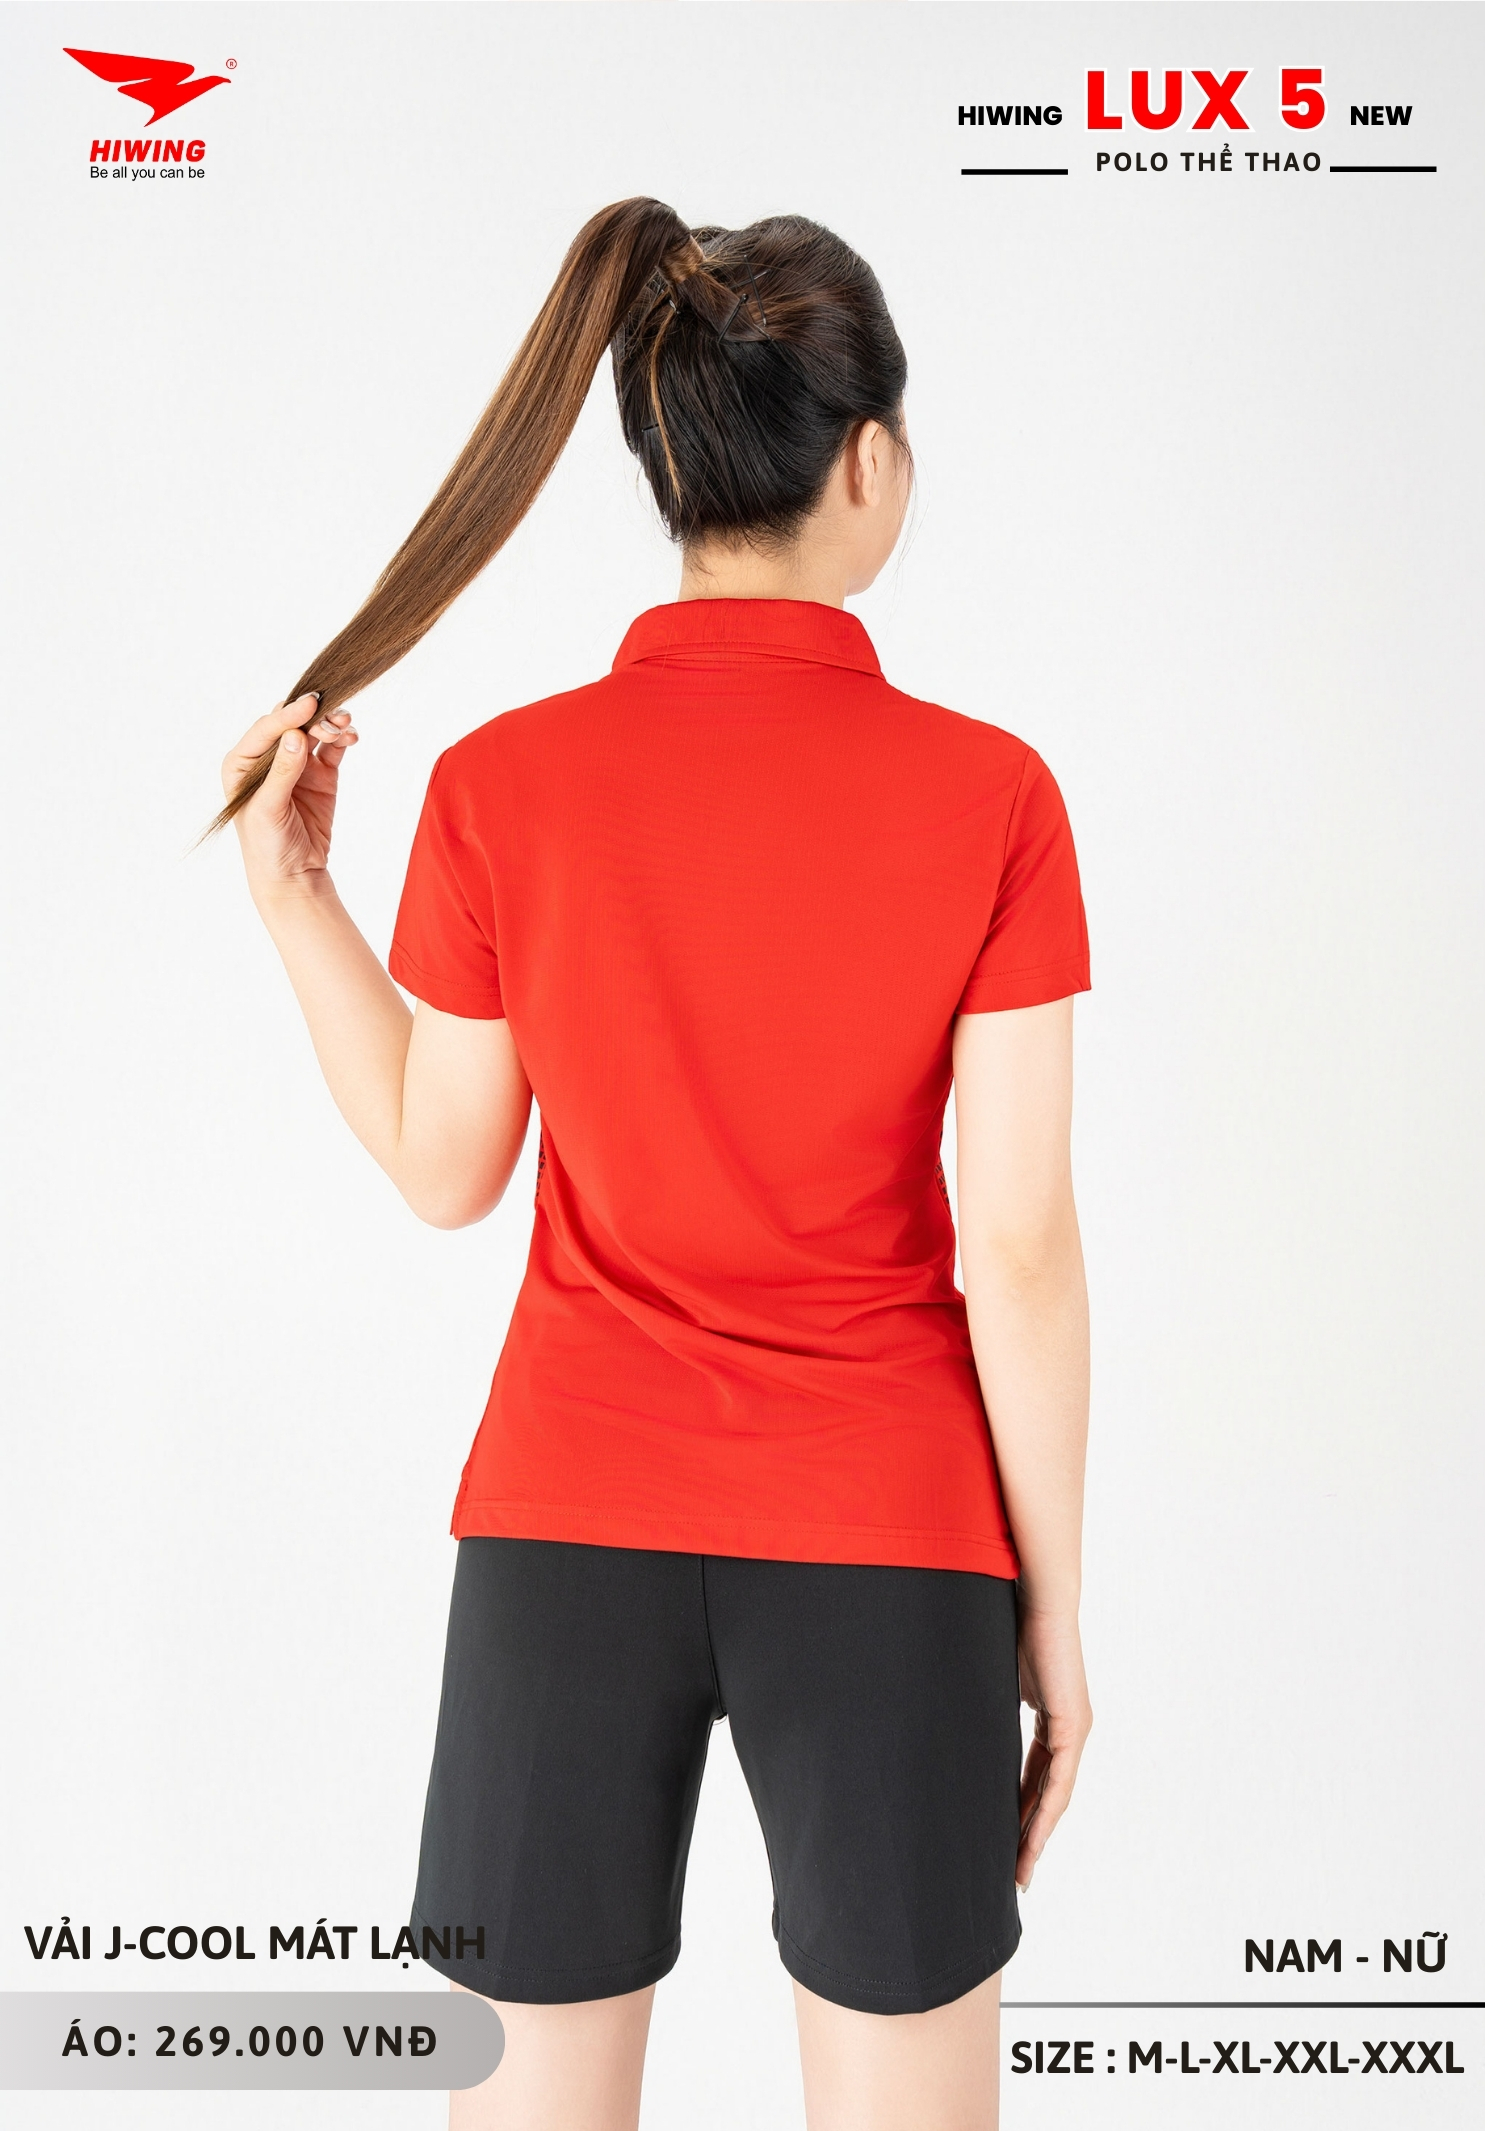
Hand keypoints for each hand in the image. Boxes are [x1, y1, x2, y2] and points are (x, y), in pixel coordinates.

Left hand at [222, 693, 358, 897]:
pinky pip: (332, 749)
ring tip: (345, 727)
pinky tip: (351, 737)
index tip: (310, 704)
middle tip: (333, 720)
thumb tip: (294, 737)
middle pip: (292, 724)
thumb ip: (282, 773)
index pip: (266, 730)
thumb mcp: (268, 810)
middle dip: (313, 717)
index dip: (288, 715)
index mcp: (243, 764)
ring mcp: (297, 765)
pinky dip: (342, 739)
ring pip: (314, 732)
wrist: (294, 875)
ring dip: (330, 724)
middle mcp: (268, 759)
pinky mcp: (321, 776)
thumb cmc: (267, 846)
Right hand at [1015, 1604, 1091, 1889]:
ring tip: (1021, 1868)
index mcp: (1054, 1720)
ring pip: (1056, 1795)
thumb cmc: (1012, 1624)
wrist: (1039, 1599)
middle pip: (1049, 1794)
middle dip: (1030, 1835)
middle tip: (1014, 1873)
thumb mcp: (997, 1679)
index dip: (1022, 1811)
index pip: (1038, 1776)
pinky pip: (1060, 1781)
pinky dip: (1045, 1812)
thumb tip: (956, 1722)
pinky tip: (1031, 1838)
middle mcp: (1070, 1729)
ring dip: (1038, 1834)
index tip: (1006, 1842)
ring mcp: (1075, 1729)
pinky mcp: (1072, 1726)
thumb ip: (988, 1706)